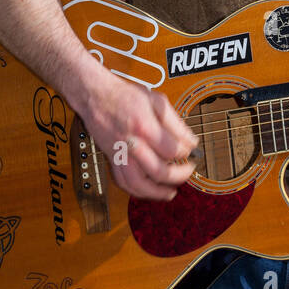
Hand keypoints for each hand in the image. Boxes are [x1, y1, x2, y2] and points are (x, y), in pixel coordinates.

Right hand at [83, 68, 198, 199]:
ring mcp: (120, 155)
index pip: (172, 150)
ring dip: (157, 193)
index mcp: (144, 127)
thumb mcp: (156, 101)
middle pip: (159, 172)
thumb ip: (175, 123)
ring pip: (139, 185)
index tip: (192, 149)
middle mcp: (131, 145)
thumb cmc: (125, 95)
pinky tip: (148, 190)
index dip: (187, 152)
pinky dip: (137, 191)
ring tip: (171, 192)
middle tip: (188, 170)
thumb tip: (190, 140)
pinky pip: (123, 183)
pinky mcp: (112, 159)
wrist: (95, 96)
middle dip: (179, 175)